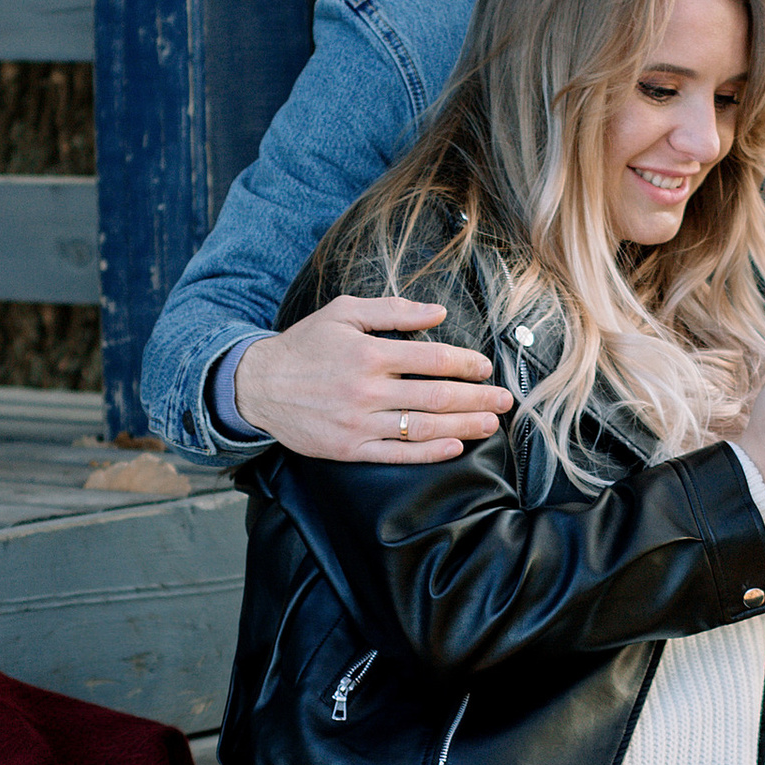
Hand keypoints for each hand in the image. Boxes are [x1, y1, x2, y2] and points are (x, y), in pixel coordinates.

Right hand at [230, 296, 515, 464]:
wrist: (258, 385)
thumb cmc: (305, 344)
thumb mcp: (344, 312)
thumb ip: (393, 310)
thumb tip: (438, 313)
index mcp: (369, 352)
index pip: (433, 359)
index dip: (466, 364)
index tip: (485, 367)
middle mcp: (367, 389)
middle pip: (436, 396)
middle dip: (477, 398)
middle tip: (505, 400)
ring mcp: (359, 423)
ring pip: (422, 427)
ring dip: (463, 426)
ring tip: (490, 424)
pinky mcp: (350, 449)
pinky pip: (397, 454)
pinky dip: (429, 452)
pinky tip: (454, 447)